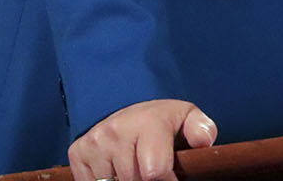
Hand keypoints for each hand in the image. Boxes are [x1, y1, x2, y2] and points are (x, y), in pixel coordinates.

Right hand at [69, 99, 217, 180]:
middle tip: (152, 171)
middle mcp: (116, 130)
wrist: (127, 108)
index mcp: (148, 122)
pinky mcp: (78, 152)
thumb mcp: (186, 118)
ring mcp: (94, 141)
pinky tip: (116, 171)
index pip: (154, 173)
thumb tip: (204, 141)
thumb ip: (201, 129)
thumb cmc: (161, 121)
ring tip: (136, 168)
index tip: (170, 179)